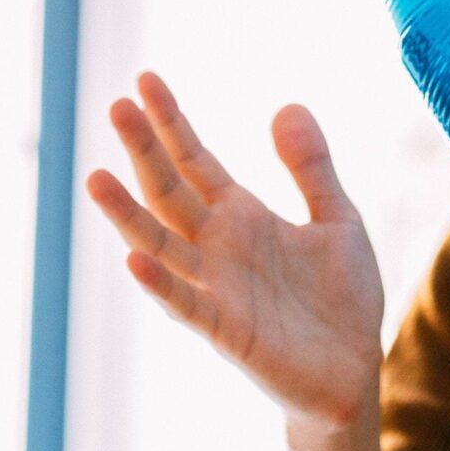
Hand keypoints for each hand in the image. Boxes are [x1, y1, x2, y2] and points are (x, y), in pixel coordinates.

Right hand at [85, 72, 384, 434]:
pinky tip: (133, 259)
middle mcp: (219, 249)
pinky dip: (160, 284)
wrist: (354, 370)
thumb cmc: (342, 300)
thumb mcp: (338, 220)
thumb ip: (311, 168)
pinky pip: (186, 304)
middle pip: (170, 192)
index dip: (172, 124)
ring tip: (95, 178)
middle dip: (144, 152)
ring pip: (161, 245)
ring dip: (128, 215)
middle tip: (116, 105)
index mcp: (243, 218)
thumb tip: (285, 105)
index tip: (145, 80)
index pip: (196, 162)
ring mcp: (217, 289)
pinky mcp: (226, 330)